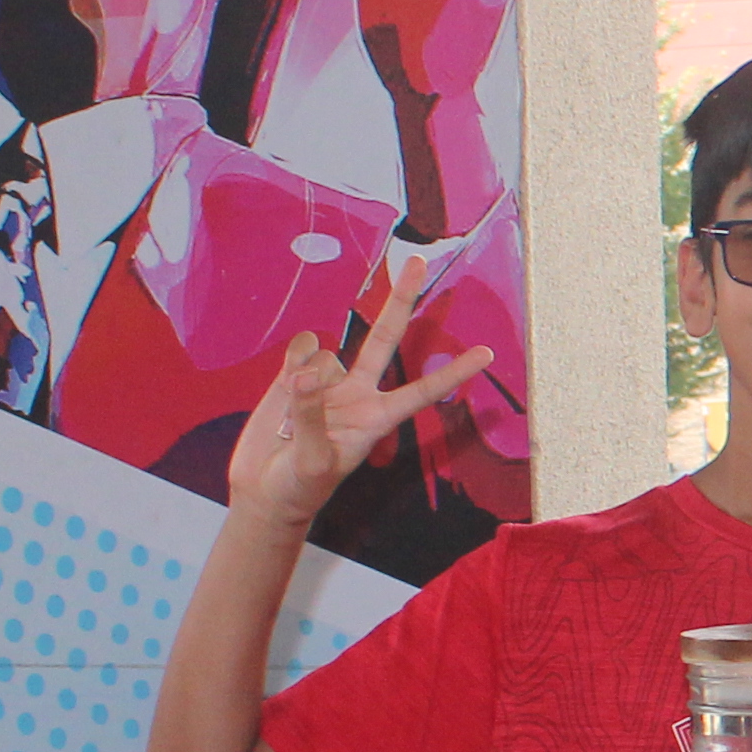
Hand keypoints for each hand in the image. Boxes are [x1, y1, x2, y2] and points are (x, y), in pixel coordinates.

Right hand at [224, 253, 492, 531]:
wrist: (263, 491)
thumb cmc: (299, 488)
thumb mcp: (313, 462)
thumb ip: (311, 417)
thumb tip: (307, 374)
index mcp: (377, 419)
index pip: (423, 391)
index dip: (454, 372)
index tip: (488, 353)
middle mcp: (358, 392)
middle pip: (385, 337)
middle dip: (401, 299)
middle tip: (417, 260)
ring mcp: (327, 381)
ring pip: (325, 353)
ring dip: (308, 378)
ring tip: (294, 422)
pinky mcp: (294, 375)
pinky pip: (300, 350)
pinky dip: (292, 361)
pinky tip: (285, 388)